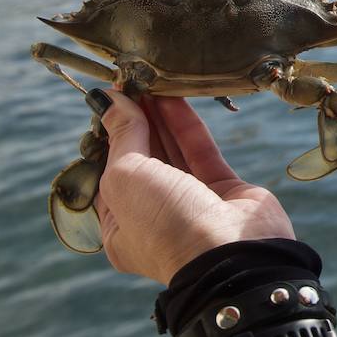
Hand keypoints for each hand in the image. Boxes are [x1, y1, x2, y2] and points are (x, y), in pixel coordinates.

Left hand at [93, 91, 295, 284]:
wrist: (229, 254)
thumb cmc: (165, 224)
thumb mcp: (126, 177)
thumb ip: (122, 135)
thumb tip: (107, 98)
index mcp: (122, 226)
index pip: (110, 172)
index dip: (109, 135)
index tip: (110, 100)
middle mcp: (155, 215)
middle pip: (143, 159)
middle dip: (137, 121)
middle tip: (134, 83)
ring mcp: (191, 202)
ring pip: (172, 151)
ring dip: (161, 117)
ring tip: (154, 82)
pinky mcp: (223, 189)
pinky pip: (200, 151)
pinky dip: (187, 124)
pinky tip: (176, 97)